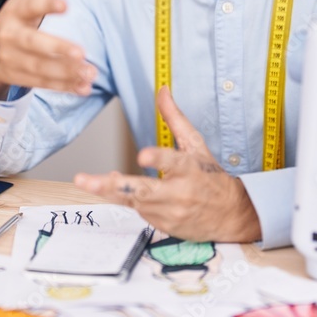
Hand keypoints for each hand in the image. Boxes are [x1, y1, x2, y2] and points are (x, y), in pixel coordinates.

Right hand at [0, 0, 96, 99]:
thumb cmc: (16, 17)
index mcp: (16, 11)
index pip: (31, 6)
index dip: (47, 5)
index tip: (65, 4)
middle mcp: (11, 36)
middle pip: (33, 44)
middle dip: (56, 49)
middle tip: (81, 52)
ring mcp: (13, 60)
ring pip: (40, 68)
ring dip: (65, 72)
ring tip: (90, 72)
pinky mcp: (20, 78)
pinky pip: (43, 84)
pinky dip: (64, 88)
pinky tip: (84, 87)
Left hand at [74, 87, 261, 242]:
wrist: (231, 214)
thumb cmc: (210, 176)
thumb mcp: (195, 144)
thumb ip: (174, 118)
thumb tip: (162, 90)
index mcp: (189, 168)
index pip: (172, 161)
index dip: (157, 159)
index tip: (142, 156)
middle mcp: (179, 192)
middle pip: (142, 189)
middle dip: (111, 185)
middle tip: (84, 180)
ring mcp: (171, 212)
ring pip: (134, 201)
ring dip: (112, 191)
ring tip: (89, 182)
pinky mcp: (165, 226)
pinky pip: (139, 212)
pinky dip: (129, 200)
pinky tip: (124, 191)